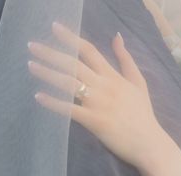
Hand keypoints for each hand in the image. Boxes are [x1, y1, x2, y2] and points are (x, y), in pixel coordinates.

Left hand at [27, 22, 170, 167]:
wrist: (149, 142)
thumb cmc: (143, 114)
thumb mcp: (138, 82)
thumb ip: (126, 59)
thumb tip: (117, 36)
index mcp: (112, 76)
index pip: (88, 51)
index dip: (70, 37)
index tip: (54, 27)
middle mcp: (103, 86)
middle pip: (73, 64)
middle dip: (51, 53)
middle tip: (32, 45)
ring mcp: (98, 103)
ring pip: (69, 83)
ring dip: (48, 73)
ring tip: (31, 65)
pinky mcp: (94, 121)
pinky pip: (70, 109)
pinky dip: (53, 103)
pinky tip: (38, 96)